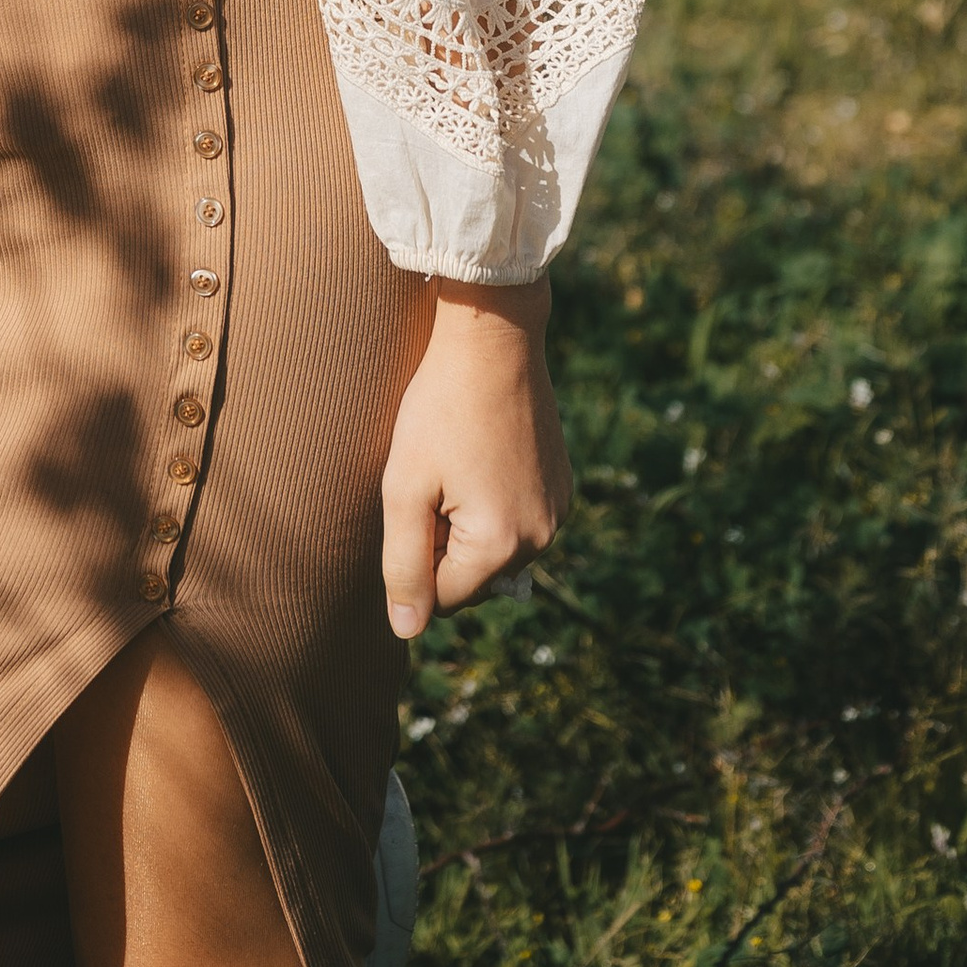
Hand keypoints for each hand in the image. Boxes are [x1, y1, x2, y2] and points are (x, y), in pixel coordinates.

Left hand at [379, 276, 571, 641]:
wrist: (493, 337)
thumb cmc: (439, 407)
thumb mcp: (404, 486)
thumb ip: (403, 565)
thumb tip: (407, 630)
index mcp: (503, 545)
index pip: (444, 597)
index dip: (415, 554)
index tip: (414, 498)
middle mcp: (543, 537)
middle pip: (473, 576)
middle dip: (444, 541)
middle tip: (433, 476)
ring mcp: (558, 510)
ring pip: (495, 547)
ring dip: (468, 521)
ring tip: (456, 459)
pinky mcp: (563, 485)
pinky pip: (518, 517)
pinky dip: (493, 499)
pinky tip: (480, 450)